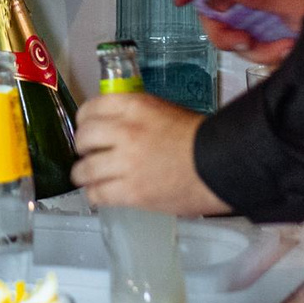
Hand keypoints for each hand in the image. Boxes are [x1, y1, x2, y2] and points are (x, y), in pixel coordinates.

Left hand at [72, 93, 229, 215]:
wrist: (221, 164)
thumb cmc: (198, 138)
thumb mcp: (162, 111)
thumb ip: (133, 115)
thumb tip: (112, 124)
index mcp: (134, 106)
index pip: (91, 108)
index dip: (85, 120)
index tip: (87, 129)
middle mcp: (125, 131)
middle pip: (83, 137)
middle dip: (82, 147)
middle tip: (88, 154)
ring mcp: (126, 163)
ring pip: (84, 169)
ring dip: (83, 174)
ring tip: (88, 177)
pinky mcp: (131, 192)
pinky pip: (97, 194)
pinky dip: (94, 195)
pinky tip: (100, 194)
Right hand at [174, 0, 303, 64]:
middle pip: (212, 10)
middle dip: (223, 32)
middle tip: (244, 40)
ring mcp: (256, 18)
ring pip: (230, 36)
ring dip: (253, 48)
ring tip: (280, 46)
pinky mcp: (265, 38)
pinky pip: (250, 52)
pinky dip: (266, 56)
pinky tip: (286, 50)